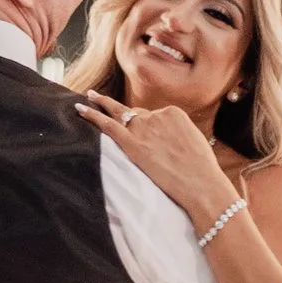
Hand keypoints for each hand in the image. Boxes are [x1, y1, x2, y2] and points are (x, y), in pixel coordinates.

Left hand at [74, 91, 240, 228]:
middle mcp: (157, 116)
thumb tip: (170, 142)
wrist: (201, 184)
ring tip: (87, 98)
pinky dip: (92, 115)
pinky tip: (80, 108)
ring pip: (118, 114)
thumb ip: (177, 136)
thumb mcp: (193, 142)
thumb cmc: (202, 170)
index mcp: (174, 113)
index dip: (147, 125)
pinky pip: (107, 125)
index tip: (145, 134)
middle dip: (122, 113)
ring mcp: (143, 128)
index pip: (154, 115)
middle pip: (135, 114)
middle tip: (98, 98)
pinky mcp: (132, 143)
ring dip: (100, 106)